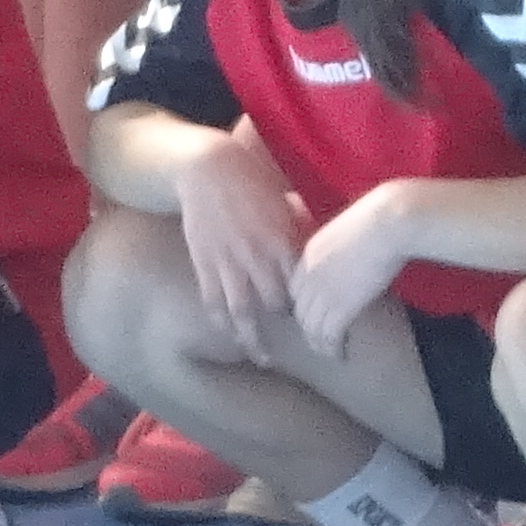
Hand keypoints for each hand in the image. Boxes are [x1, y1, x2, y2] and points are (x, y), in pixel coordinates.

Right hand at [171, 138, 306, 330]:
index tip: (321, 314)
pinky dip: (222, 322)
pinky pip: (213, 301)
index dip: (311, 302)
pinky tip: (230, 334)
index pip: (302, 282)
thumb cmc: (251, 178)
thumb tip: (318, 243)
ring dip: (253, 339)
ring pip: (243, 312)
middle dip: (287, 321)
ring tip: (263, 357)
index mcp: (281, 238)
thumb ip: (298, 226)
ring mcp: (228, 262)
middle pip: (276, 302)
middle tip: (299, 336)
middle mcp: (256, 256)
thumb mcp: (283, 199)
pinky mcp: (204, 263)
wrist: (207, 168)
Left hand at [282, 184, 413, 356]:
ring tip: (333, 352)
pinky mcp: (341, 307)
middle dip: (310, 329)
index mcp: (308, 255)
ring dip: (321, 344)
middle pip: (300, 312)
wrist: (389, 222)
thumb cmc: (379, 217)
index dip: (306, 306)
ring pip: (312, 329)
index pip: (296, 291)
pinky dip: (334, 348)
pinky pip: (329, 336)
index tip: (319, 315)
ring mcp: (323, 293)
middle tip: (324, 339)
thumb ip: (338, 248)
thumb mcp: (347, 230)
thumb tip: (348, 259)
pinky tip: (343, 353)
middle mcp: (309, 276)